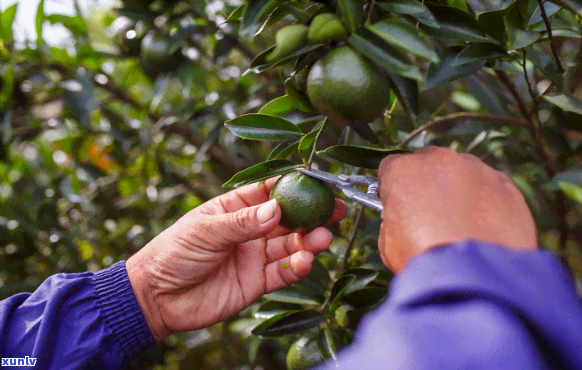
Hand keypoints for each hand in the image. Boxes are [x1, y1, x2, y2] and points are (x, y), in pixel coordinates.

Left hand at [126, 177, 345, 340]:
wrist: (157, 297)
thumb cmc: (174, 252)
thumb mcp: (205, 230)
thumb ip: (242, 222)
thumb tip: (277, 209)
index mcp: (235, 208)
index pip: (269, 191)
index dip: (294, 185)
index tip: (317, 182)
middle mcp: (250, 230)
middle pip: (288, 219)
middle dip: (312, 214)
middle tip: (335, 211)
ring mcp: (255, 256)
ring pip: (290, 245)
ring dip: (309, 241)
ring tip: (323, 238)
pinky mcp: (257, 282)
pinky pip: (282, 272)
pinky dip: (297, 267)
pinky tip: (306, 261)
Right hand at [377, 146, 536, 272]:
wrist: (473, 276)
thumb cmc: (422, 259)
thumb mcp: (388, 243)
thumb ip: (394, 219)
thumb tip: (403, 218)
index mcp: (403, 171)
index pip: (391, 168)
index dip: (393, 187)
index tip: (398, 204)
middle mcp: (440, 160)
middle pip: (429, 162)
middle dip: (428, 182)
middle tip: (431, 214)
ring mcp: (476, 169)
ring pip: (463, 171)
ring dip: (459, 189)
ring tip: (463, 224)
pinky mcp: (506, 185)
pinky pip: (491, 187)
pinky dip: (487, 201)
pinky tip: (485, 228)